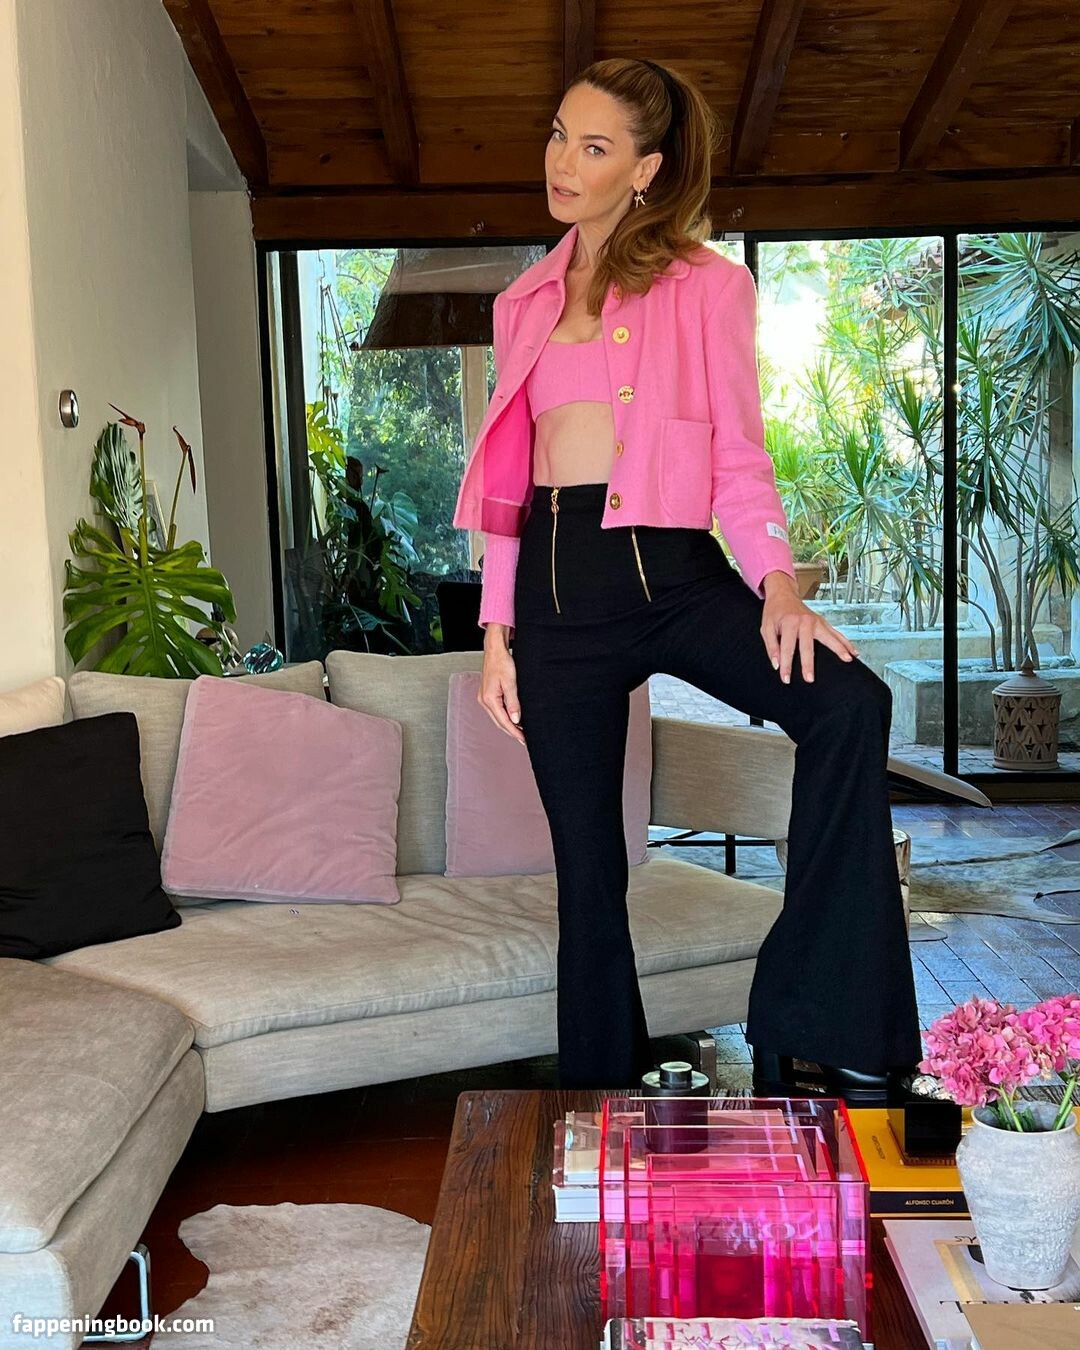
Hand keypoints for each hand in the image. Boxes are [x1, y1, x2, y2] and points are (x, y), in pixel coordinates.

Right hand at [479, 628, 526, 744]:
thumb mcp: (511, 682)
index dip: (515, 732)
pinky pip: (497, 711)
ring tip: (521, 732)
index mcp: (489, 699)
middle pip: (499, 722)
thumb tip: (515, 720)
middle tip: (525, 740)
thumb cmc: (502, 662)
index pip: (504, 721)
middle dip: (512, 732)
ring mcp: (484, 698)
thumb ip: (513, 702)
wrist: (495, 650)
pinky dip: (505, 717)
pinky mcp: (487, 695)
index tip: (524, 740)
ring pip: (498, 717)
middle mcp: (484, 700)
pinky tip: (513, 719)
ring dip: (509, 726)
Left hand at [759, 571, 859, 683]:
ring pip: (829, 637)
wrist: (783, 594)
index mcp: (789, 622)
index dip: (786, 664)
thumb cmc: (774, 611)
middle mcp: (805, 621)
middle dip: (809, 663)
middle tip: (810, 678)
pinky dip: (845, 642)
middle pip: (808, 645)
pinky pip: (836, 633)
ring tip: (847, 660)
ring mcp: (816, 621)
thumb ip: (771, 646)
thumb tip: (776, 664)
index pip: (787, 648)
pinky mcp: (823, 622)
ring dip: (839, 649)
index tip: (785, 678)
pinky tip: (853, 651)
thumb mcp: (766, 628)